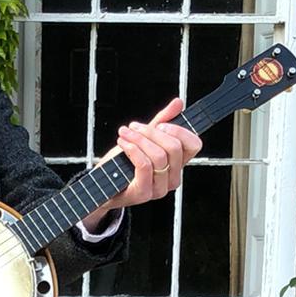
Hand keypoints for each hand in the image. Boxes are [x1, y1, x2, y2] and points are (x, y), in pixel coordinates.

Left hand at [85, 96, 202, 221]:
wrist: (102, 183)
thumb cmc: (122, 163)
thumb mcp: (144, 138)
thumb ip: (162, 121)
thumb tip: (178, 103)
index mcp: (177, 164)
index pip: (194, 145)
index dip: (179, 130)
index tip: (160, 124)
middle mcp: (172, 178)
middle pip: (174, 148)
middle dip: (152, 132)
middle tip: (134, 127)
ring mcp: (159, 188)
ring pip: (159, 156)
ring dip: (139, 139)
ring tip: (124, 134)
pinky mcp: (144, 193)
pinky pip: (145, 165)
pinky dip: (132, 149)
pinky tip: (123, 144)